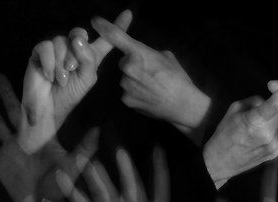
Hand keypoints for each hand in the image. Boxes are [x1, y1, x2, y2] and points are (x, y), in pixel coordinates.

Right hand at [0, 73, 97, 201]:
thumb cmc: (60, 189)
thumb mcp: (73, 167)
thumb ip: (84, 148)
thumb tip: (99, 130)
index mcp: (43, 137)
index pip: (35, 111)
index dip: (30, 96)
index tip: (27, 79)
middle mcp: (26, 139)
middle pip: (12, 111)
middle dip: (4, 94)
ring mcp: (11, 149)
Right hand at [21, 10, 131, 152]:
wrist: (50, 107)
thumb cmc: (70, 95)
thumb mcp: (86, 79)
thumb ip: (88, 60)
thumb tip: (78, 39)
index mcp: (90, 57)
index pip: (105, 39)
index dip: (117, 26)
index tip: (129, 13)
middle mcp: (74, 49)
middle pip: (79, 33)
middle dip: (76, 51)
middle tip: (72, 69)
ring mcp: (57, 49)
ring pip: (61, 41)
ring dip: (62, 62)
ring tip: (61, 79)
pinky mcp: (40, 52)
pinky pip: (46, 47)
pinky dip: (50, 63)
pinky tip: (50, 76)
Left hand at [91, 15, 210, 133]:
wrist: (183, 105)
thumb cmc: (179, 79)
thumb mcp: (167, 57)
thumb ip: (150, 53)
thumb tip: (144, 56)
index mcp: (139, 53)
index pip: (116, 36)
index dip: (104, 26)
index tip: (95, 21)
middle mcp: (128, 67)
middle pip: (124, 62)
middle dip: (133, 65)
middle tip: (151, 73)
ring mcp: (125, 85)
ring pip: (125, 78)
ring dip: (134, 80)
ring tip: (152, 87)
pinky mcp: (126, 100)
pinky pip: (128, 92)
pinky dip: (136, 93)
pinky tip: (149, 96)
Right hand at [204, 78, 277, 187]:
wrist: (219, 162)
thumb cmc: (223, 135)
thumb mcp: (233, 110)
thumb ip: (253, 102)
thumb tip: (267, 101)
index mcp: (253, 121)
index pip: (275, 104)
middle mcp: (266, 134)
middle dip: (271, 110)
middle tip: (255, 115)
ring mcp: (272, 146)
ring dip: (270, 122)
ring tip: (252, 131)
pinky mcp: (275, 153)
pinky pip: (277, 135)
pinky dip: (269, 133)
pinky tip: (255, 140)